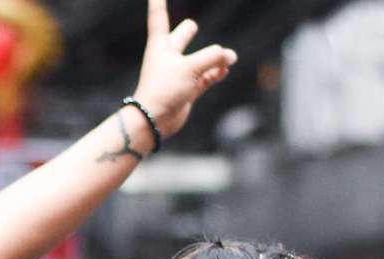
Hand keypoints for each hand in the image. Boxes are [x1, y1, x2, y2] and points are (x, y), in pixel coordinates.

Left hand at [133, 0, 236, 137]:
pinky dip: (216, 73)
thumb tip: (229, 55)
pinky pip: (206, 76)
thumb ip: (213, 57)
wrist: (154, 120)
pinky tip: (225, 69)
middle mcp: (168, 58)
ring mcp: (179, 74)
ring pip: (200, 58)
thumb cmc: (164, 90)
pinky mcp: (188, 89)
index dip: (158, 5)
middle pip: (180, 37)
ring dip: (214, 56)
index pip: (159, 19)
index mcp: (160, 46)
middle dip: (187, 31)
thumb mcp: (190, 67)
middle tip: (190, 26)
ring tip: (229, 57)